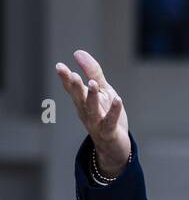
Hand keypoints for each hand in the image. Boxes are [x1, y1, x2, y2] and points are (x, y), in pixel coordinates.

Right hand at [55, 49, 129, 175]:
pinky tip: (117, 100)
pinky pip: (110, 121)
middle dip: (75, 87)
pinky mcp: (109, 132)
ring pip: (91, 110)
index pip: (71, 88)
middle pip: (78, 98)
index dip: (65, 78)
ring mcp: (96, 123)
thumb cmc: (107, 116)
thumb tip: (77, 52)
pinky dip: (113, 111)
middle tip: (72, 75)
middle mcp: (86, 112)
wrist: (114, 147)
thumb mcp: (102, 92)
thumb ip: (92, 73)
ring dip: (91, 97)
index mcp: (82, 102)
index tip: (59, 66)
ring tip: (93, 83)